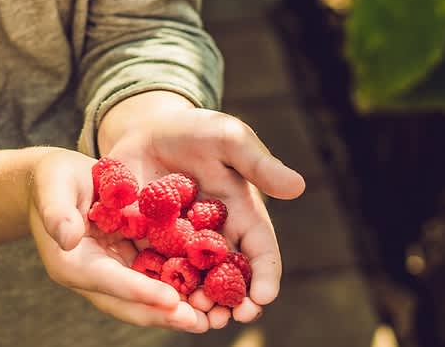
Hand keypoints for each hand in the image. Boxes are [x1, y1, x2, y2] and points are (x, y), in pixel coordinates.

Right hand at [28, 149, 210, 331]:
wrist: (59, 178)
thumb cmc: (53, 178)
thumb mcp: (53, 186)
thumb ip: (57, 211)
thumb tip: (67, 238)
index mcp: (73, 264)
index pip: (109, 281)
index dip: (140, 291)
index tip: (170, 299)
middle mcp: (94, 276)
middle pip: (130, 303)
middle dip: (163, 313)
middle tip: (199, 321)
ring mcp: (113, 272)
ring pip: (146, 298)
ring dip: (176, 309)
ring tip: (211, 317)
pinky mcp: (128, 261)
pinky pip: (154, 277)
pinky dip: (179, 286)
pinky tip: (208, 288)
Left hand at [97, 91, 306, 326]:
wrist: (146, 128)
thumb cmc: (195, 130)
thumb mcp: (228, 138)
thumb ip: (257, 163)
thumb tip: (297, 186)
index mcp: (242, 214)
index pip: (261, 251)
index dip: (265, 277)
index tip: (263, 298)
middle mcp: (214, 235)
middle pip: (229, 278)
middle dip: (231, 301)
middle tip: (226, 317)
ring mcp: (180, 241)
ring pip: (193, 282)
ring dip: (196, 302)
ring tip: (194, 317)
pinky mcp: (147, 239)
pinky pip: (154, 269)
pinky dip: (157, 287)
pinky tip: (154, 299)